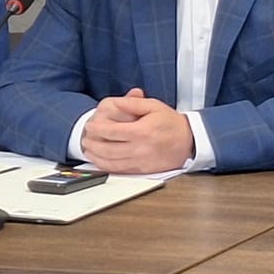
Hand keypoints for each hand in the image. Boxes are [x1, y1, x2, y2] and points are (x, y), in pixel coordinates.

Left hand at [80, 88, 195, 174]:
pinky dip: (106, 167)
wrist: (188, 142)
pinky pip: (120, 170)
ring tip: (88, 149)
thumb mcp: (153, 106)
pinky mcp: (143, 170)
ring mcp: (141, 162)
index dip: (97, 129)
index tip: (89, 126)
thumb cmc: (171, 122)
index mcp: (142, 131)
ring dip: (96, 156)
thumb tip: (116, 102)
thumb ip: (133, 102)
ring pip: (112, 162)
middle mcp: (140, 149)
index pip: (113, 132)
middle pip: (109, 149)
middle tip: (84, 138)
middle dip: (93, 144)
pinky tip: (99, 161)